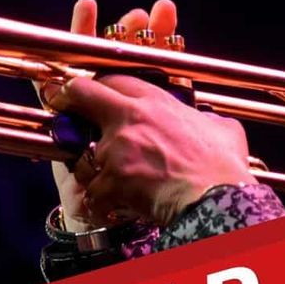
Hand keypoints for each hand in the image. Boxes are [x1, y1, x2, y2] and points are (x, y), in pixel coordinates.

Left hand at [38, 0, 256, 226]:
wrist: (216, 199)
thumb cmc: (223, 168)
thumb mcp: (224, 130)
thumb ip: (208, 120)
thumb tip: (210, 121)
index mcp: (155, 101)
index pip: (115, 78)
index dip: (102, 85)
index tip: (97, 93)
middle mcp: (129, 118)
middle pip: (81, 93)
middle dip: (67, 97)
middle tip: (60, 102)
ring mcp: (116, 149)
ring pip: (83, 152)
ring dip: (91, 167)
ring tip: (104, 180)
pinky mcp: (111, 180)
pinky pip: (92, 190)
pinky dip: (100, 200)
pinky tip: (112, 205)